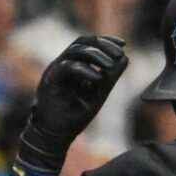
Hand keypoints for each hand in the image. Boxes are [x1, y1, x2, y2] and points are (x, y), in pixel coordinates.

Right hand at [16, 35, 129, 173]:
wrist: (55, 135)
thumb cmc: (75, 114)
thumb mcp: (98, 93)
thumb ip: (110, 77)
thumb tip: (125, 58)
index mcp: (73, 64)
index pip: (88, 43)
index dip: (106, 40)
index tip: (122, 44)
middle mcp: (63, 63)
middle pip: (81, 42)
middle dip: (103, 44)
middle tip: (119, 53)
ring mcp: (55, 70)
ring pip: (75, 51)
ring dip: (96, 55)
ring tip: (110, 66)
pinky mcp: (50, 80)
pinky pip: (67, 67)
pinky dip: (85, 70)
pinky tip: (98, 79)